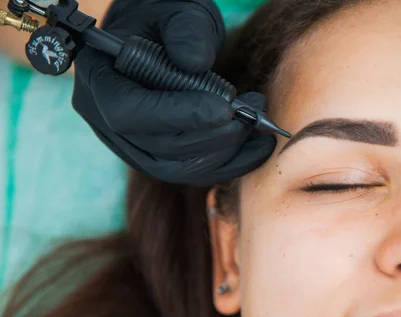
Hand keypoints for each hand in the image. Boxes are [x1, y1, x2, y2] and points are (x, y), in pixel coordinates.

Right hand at [72, 0, 275, 185]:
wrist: (163, 38)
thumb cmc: (165, 20)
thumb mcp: (176, 12)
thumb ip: (185, 31)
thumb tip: (195, 62)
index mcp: (99, 80)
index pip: (127, 112)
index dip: (176, 115)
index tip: (224, 107)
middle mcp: (108, 122)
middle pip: (159, 146)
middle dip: (212, 135)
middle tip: (252, 112)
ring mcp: (132, 146)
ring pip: (178, 167)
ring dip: (226, 151)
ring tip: (258, 123)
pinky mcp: (159, 159)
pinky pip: (193, 172)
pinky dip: (230, 164)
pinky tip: (258, 148)